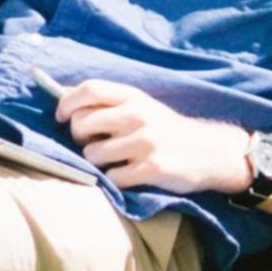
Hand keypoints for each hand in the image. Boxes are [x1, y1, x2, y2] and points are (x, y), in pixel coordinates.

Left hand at [55, 79, 251, 193]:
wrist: (210, 153)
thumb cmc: (165, 129)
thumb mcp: (140, 105)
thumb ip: (106, 100)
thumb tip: (62, 93)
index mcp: (133, 96)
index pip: (89, 89)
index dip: (67, 103)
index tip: (61, 117)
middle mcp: (138, 115)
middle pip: (82, 123)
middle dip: (79, 138)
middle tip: (92, 143)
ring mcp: (146, 142)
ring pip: (92, 155)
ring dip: (96, 163)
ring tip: (114, 161)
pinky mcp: (153, 169)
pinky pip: (113, 178)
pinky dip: (114, 181)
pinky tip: (128, 175)